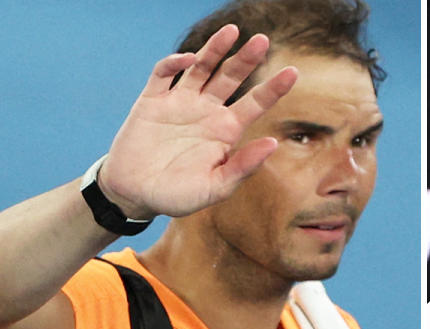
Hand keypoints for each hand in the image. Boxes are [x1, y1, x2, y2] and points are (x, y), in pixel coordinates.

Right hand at [98, 24, 297, 218]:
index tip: (294, 71)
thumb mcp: (215, 187)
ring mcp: (179, 103)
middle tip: (263, 40)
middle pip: (231, 78)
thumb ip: (243, 167)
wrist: (135, 195)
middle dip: (247, 59)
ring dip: (215, 49)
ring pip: (202, 68)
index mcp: (226, 131)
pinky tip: (189, 59)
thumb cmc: (178, 196)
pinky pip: (164, 75)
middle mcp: (206, 112)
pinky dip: (175, 63)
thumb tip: (272, 144)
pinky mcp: (152, 101)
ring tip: (232, 31)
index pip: (255, 103)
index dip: (274, 88)